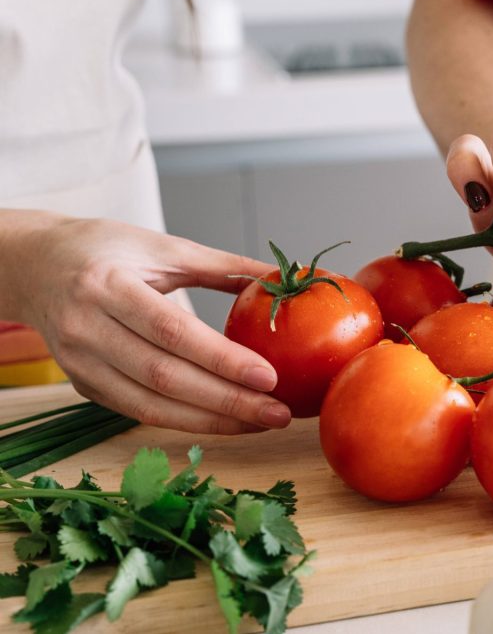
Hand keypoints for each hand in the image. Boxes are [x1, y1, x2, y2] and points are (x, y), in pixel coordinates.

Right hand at [7, 216, 291, 433]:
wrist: (34, 266)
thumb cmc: (105, 249)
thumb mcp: (163, 246)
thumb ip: (224, 267)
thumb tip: (283, 278)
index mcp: (107, 285)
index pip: (172, 331)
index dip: (222, 359)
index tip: (269, 377)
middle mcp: (86, 328)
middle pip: (164, 377)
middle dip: (227, 401)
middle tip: (279, 412)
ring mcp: (80, 363)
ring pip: (151, 405)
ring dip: (212, 421)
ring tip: (262, 421)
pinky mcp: (83, 385)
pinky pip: (139, 412)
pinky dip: (186, 420)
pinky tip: (226, 421)